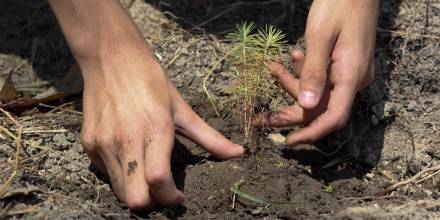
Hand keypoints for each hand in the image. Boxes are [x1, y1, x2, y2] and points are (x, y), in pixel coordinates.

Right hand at [79, 46, 243, 209]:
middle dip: (153, 203)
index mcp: (155, 129)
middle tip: (163, 191)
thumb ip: (209, 137)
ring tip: (148, 176)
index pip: (159, 181)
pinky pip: (106, 174)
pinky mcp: (88, 144)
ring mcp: (104, 143)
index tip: (179, 197)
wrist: (110, 58)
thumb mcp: (182, 108)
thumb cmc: (150, 80)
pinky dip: (121, 176)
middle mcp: (126, 140)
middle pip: (135, 199)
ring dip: (137, 191)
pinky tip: (131, 159)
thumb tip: (238, 153)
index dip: (171, 198)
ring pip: (120, 192)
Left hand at [253, 0, 378, 144]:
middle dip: (289, 113)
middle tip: (261, 118)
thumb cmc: (338, 5)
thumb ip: (312, 72)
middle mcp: (353, 80)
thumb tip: (305, 106)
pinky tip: (294, 57)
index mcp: (351, 76)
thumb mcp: (320, 37)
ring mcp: (350, 73)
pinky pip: (321, 78)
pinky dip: (304, 72)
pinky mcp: (344, 65)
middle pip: (320, 108)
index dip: (311, 133)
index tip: (287, 141)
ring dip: (292, 84)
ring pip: (317, 92)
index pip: (333, 118)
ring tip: (273, 67)